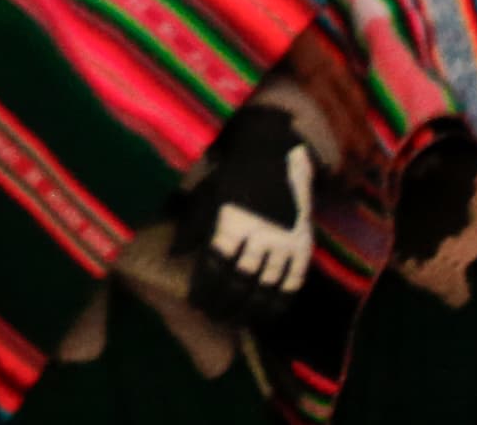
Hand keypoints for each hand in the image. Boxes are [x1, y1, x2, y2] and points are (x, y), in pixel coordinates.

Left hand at [179, 104, 314, 328]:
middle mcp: (259, 234)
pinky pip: (294, 280)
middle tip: (214, 318)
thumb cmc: (233, 174)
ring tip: (237, 322)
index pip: (215, 265)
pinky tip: (269, 313)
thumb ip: (192, 226)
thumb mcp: (206, 194)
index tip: (196, 304)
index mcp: (231, 220)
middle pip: (240, 280)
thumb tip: (174, 255)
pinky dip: (281, 300)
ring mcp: (284, 241)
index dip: (205, 288)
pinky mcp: (303, 244)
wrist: (276, 155)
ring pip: (267, 284)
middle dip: (225, 303)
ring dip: (251, 308)